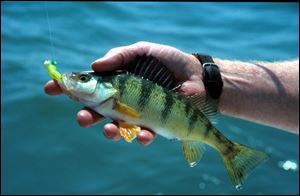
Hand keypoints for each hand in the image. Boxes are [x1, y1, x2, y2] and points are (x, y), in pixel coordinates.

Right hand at [44, 41, 202, 144]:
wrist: (196, 77)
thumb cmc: (168, 62)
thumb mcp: (142, 51)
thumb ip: (119, 56)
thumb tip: (94, 64)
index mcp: (116, 83)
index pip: (87, 86)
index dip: (68, 88)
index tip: (50, 88)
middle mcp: (122, 100)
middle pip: (96, 112)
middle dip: (85, 117)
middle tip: (81, 117)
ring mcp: (136, 115)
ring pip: (115, 129)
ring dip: (108, 132)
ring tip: (109, 129)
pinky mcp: (153, 126)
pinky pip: (142, 136)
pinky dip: (141, 137)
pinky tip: (145, 133)